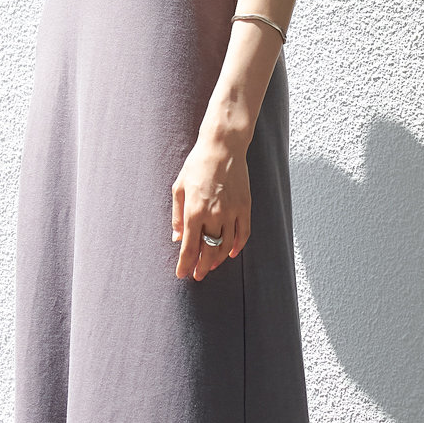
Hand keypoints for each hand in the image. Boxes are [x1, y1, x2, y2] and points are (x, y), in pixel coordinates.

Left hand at [172, 135, 251, 281]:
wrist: (223, 147)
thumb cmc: (197, 165)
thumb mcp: (179, 188)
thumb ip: (178, 216)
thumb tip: (177, 237)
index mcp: (194, 211)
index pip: (189, 248)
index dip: (185, 265)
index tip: (182, 274)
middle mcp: (214, 215)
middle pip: (209, 251)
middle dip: (201, 267)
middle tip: (197, 275)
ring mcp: (232, 212)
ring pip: (226, 246)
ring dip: (217, 260)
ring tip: (210, 266)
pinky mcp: (245, 207)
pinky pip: (243, 233)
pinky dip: (237, 247)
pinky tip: (230, 253)